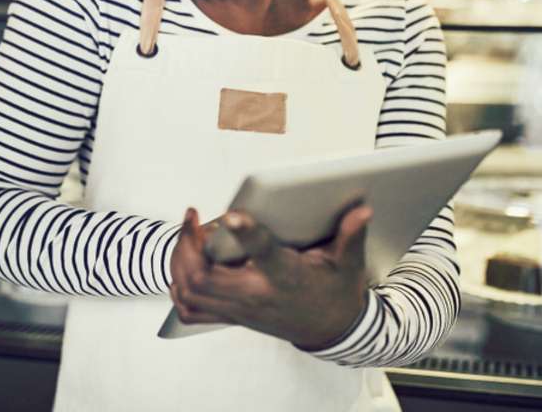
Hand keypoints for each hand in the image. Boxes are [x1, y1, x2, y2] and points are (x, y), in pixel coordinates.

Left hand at [168, 204, 371, 348]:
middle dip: (189, 244)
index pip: (263, 254)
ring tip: (188, 234)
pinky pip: (192, 308)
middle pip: (205, 277)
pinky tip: (185, 263)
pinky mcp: (233, 316)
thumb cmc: (337, 292)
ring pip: (191, 291)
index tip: (230, 214)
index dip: (246, 233)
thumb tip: (362, 210)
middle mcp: (257, 296)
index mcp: (286, 277)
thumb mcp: (349, 264)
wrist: (332, 331)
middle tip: (193, 217)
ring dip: (180, 261)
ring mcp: (241, 310)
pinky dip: (179, 286)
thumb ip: (351, 235)